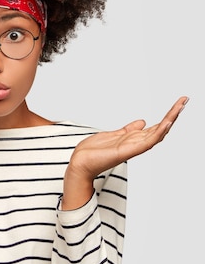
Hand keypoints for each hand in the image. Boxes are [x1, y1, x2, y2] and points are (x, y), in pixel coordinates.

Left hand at [69, 96, 187, 177]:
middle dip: (173, 114)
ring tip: (180, 107)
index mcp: (133, 139)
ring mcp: (132, 148)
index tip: (178, 103)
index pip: (155, 126)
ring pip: (157, 134)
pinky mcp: (127, 152)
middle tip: (184, 100)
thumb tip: (142, 122)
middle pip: (160, 128)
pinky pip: (147, 142)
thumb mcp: (113, 135)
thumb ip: (128, 130)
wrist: (79, 163)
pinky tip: (166, 123)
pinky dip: (158, 133)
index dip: (167, 115)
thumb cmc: (93, 152)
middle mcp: (136, 144)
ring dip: (169, 120)